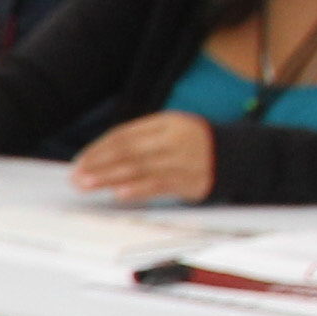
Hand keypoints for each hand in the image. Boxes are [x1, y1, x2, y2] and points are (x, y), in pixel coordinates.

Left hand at [70, 111, 219, 203]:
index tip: (80, 162)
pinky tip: (120, 193)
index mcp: (165, 122)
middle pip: (129, 151)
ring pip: (141, 168)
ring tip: (88, 185)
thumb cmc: (193, 145)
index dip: (98, 149)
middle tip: (77, 176)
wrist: (240, 155)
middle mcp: (174, 138)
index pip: (124, 135)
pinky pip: (161, 184)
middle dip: (99, 165)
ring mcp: (184, 158)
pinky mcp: (193, 179)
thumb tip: (99, 159)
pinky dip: (139, 189)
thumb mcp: (170, 132)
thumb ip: (140, 140)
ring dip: (110, 178)